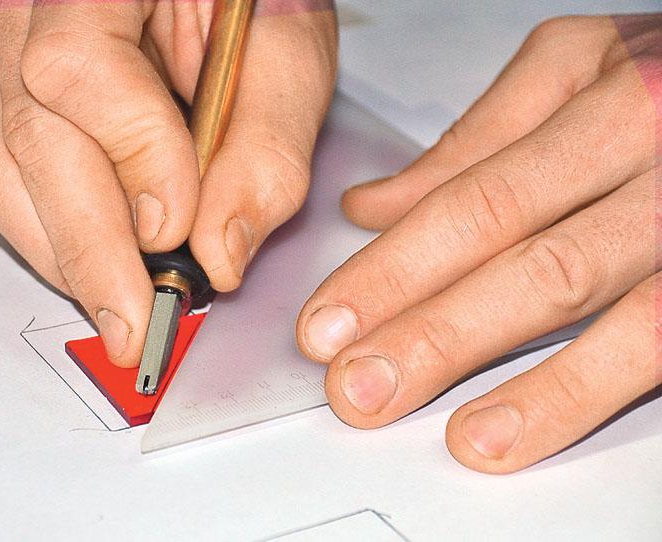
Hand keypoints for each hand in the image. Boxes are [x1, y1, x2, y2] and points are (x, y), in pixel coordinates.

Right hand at [0, 0, 336, 365]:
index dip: (132, 159)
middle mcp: (22, 0)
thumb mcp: (285, 50)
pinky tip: (91, 253)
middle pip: (28, 139)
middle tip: (136, 322)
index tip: (178, 230)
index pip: (80, 70)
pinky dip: (44, 224)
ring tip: (116, 301)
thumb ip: (265, 148)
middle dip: (90, 250)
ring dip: (61, 250)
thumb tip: (220, 254)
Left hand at [295, 14, 660, 472]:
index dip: (392, 267)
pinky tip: (504, 433)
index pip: (472, 196)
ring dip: (482, 366)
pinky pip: (654, 343)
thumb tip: (375, 206)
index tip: (327, 322)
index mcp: (604, 93)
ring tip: (410, 411)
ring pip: (578, 294)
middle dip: (422, 325)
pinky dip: (572, 394)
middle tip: (352, 382)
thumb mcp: (578, 74)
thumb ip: (474, 142)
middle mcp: (654, 148)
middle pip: (516, 249)